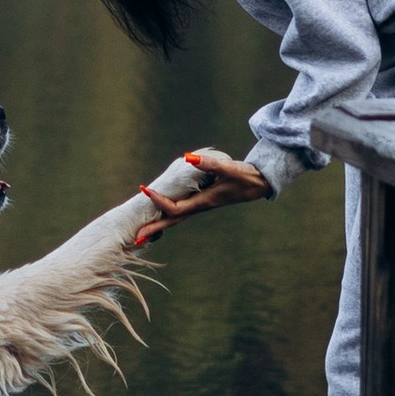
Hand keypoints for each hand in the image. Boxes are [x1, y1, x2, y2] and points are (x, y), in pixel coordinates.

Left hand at [127, 149, 273, 245]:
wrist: (258, 184)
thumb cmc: (244, 177)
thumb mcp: (228, 168)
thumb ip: (209, 164)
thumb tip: (188, 157)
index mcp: (203, 202)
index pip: (176, 207)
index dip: (160, 201)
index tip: (146, 190)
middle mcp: (199, 206)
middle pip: (172, 221)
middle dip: (155, 229)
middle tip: (136, 238)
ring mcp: (200, 205)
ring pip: (176, 218)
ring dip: (159, 225)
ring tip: (142, 232)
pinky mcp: (202, 201)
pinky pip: (181, 211)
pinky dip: (168, 215)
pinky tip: (160, 215)